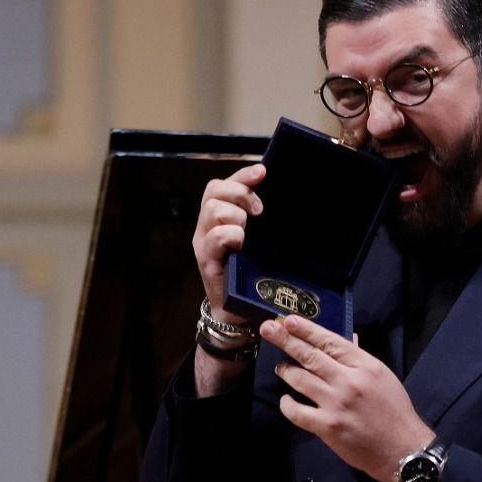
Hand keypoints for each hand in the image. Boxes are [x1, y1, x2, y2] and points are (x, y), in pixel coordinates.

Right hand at [193, 163, 264, 322]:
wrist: (235, 309)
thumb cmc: (248, 273)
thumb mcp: (255, 240)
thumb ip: (258, 220)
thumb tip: (278, 199)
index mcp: (217, 217)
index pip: (222, 183)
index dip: (242, 174)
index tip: (263, 171)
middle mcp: (206, 225)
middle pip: (214, 189)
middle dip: (240, 194)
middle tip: (258, 212)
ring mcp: (203, 241)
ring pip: (214, 209)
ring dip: (236, 216)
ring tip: (248, 233)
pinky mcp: (205, 259)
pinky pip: (216, 235)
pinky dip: (232, 235)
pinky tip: (242, 244)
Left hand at [262, 314, 433, 481]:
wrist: (403, 449)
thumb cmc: (394, 412)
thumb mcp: (382, 378)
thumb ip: (359, 360)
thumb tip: (344, 340)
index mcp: (365, 366)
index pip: (329, 341)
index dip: (306, 329)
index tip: (287, 320)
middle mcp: (348, 381)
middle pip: (309, 355)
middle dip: (285, 340)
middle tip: (267, 328)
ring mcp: (336, 404)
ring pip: (299, 379)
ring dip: (285, 370)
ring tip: (281, 367)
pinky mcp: (327, 427)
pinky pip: (296, 411)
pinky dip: (287, 404)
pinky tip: (286, 401)